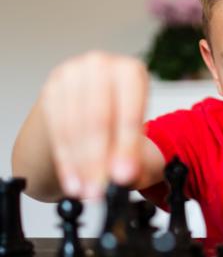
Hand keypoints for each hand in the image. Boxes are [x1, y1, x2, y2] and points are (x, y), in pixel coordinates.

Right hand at [41, 51, 147, 198]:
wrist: (90, 101)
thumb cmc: (120, 117)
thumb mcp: (136, 132)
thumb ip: (136, 155)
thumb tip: (126, 177)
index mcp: (131, 71)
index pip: (129, 110)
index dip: (127, 145)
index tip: (124, 175)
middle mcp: (100, 66)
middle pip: (98, 119)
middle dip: (99, 160)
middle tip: (101, 189)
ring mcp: (71, 75)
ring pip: (74, 127)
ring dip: (80, 164)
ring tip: (89, 190)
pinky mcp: (51, 90)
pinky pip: (57, 131)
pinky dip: (66, 160)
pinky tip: (74, 180)